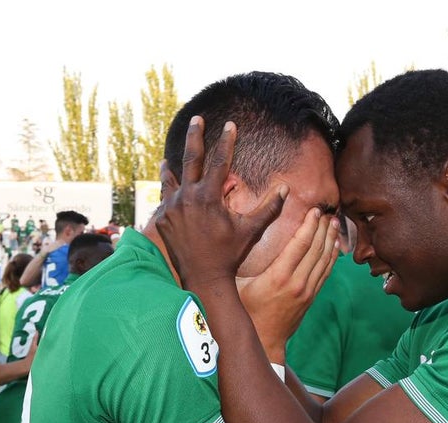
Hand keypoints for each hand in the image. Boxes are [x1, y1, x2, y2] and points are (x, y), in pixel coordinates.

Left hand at [155, 117, 287, 287]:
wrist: (204, 277)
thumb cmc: (230, 254)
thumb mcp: (251, 230)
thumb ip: (269, 208)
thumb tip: (285, 189)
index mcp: (209, 197)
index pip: (220, 161)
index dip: (227, 141)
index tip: (230, 124)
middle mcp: (187, 198)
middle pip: (191, 159)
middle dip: (195, 136)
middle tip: (197, 119)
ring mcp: (172, 208)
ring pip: (171, 179)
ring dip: (171, 166)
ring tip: (167, 158)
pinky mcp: (163, 220)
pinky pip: (165, 199)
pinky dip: (167, 191)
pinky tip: (167, 189)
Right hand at [238, 208, 338, 362]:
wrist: (264, 340)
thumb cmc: (246, 311)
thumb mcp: (238, 285)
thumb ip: (239, 263)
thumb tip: (231, 239)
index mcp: (279, 276)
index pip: (300, 244)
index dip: (309, 225)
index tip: (314, 210)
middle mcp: (297, 282)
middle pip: (316, 249)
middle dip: (323, 228)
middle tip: (328, 211)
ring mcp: (307, 290)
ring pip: (324, 260)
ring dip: (331, 239)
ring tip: (334, 222)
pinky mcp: (311, 297)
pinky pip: (326, 272)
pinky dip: (332, 257)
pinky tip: (335, 245)